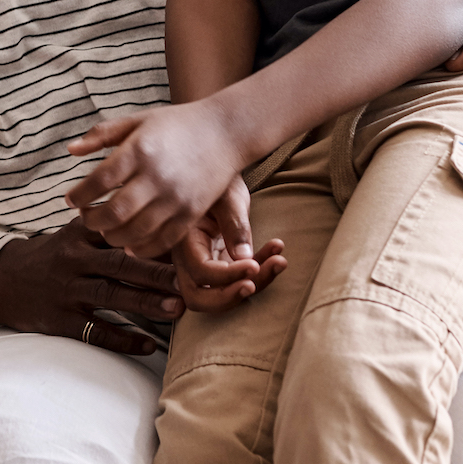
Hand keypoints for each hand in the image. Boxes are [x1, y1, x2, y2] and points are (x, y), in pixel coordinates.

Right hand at [0, 216, 180, 355]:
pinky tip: (148, 346)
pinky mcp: (59, 319)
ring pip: (110, 295)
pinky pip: (95, 331)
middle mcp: (73, 260)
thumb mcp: (72, 234)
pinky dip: (123, 339)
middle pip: (120, 264)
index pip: (119, 232)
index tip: (184, 245)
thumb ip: (108, 231)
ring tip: (177, 310)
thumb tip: (160, 228)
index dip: (151, 238)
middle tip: (189, 280)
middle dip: (156, 272)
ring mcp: (66, 290)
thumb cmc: (49, 256)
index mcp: (79, 234)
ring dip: (146, 303)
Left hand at [65, 102, 246, 259]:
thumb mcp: (137, 120)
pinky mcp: (192, 213)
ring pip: (136, 231)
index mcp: (140, 149)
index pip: (99, 180)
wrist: (225, 131)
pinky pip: (163, 241)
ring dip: (113, 236)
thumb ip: (102, 134)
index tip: (70, 199)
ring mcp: (176, 197)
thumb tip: (71, 150)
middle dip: (92, 220)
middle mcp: (157, 176)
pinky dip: (142, 248)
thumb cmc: (176, 123)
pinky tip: (130, 244)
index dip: (80, 194)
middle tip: (85, 218)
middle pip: (115, 211)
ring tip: (105, 230)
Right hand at [173, 178, 287, 313]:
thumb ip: (234, 225)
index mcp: (183, 238)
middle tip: (254, 284)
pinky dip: (260, 272)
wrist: (217, 165)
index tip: (254, 264)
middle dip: (229, 298)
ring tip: (279, 262)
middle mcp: (188, 255)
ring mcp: (204, 261)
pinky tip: (277, 252)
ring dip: (252, 285)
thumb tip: (244, 259)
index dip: (227, 275)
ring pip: (220, 293)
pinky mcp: (221, 260)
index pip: (200, 272)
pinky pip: (238, 278)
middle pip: (198, 297)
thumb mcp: (227, 194)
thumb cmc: (217, 173)